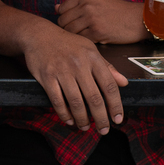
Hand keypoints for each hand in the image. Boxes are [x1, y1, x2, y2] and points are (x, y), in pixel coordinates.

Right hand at [17, 20, 127, 134]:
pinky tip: (69, 120)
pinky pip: (57, 101)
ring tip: (85, 127)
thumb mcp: (90, 49)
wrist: (39, 35)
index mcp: (93, 58)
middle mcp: (79, 65)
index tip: (118, 119)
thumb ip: (107, 67)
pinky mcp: (47, 76)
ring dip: (82, 119)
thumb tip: (124, 82)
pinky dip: (64, 114)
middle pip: (94, 98)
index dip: (116, 105)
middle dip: (101, 118)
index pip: (109, 86)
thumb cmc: (67, 43)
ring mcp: (62, 71)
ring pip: (76, 102)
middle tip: (104, 130)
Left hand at [55, 0, 145, 43]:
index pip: (62, 9)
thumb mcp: (97, 0)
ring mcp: (91, 20)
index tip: (71, 22)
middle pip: (63, 21)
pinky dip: (84, 41)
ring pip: (70, 32)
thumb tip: (56, 8)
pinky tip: (91, 39)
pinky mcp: (97, 33)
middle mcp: (86, 6)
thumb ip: (76, 4)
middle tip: (76, 32)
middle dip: (66, 28)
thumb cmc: (117, 10)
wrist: (138, 19)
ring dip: (74, 36)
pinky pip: (81, 39)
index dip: (64, 18)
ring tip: (83, 36)